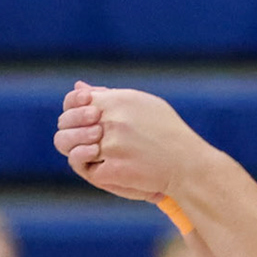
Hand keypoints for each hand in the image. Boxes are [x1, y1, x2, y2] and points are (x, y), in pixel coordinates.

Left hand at [54, 82, 214, 204]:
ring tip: (94, 154)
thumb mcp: (143, 104)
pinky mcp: (115, 169)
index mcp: (119, 101)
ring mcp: (113, 146)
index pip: (74, 101)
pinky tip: (105, 167)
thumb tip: (78, 87)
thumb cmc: (168, 132)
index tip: (84, 121)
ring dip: (79, 151)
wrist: (189, 164)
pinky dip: (91, 169)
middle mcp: (113, 120)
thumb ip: (109, 95)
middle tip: (86, 142)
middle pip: (67, 125)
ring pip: (72, 147)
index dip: (71, 111)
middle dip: (70, 133)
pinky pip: (86, 168)